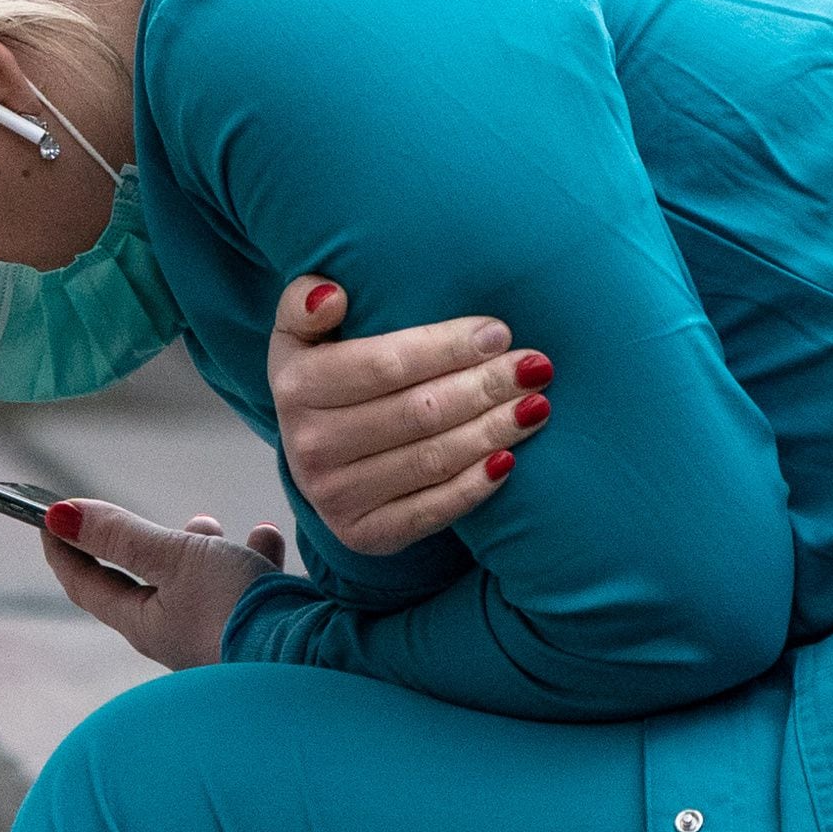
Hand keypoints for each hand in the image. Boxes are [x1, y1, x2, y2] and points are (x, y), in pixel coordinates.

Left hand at [40, 500, 290, 671]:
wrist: (314, 661)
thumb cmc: (238, 611)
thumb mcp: (175, 558)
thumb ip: (122, 535)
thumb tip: (59, 516)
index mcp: (144, 624)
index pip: (85, 585)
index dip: (63, 547)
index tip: (44, 514)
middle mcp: (175, 636)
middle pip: (142, 584)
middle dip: (138, 544)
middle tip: (128, 514)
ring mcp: (215, 637)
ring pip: (195, 584)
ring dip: (199, 549)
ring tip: (211, 524)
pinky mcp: (255, 633)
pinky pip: (243, 590)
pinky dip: (249, 561)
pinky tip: (266, 538)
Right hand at [265, 276, 549, 557]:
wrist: (315, 458)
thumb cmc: (327, 380)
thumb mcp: (301, 335)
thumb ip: (304, 303)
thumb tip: (332, 296)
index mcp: (296, 387)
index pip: (385, 365)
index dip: (448, 348)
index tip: (498, 332)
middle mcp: (310, 446)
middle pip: (417, 412)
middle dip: (485, 387)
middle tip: (534, 367)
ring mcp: (335, 497)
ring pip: (431, 459)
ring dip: (492, 431)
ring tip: (536, 405)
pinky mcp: (364, 534)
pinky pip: (432, 510)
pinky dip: (475, 485)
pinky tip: (509, 459)